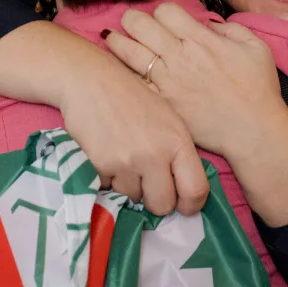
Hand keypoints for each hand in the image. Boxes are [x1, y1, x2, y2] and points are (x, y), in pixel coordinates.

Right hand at [58, 60, 208, 215]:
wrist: (91, 81)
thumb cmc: (133, 99)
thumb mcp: (168, 120)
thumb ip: (178, 154)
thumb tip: (182, 193)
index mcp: (178, 142)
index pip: (195, 191)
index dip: (189, 205)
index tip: (181, 205)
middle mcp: (156, 154)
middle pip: (162, 205)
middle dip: (154, 200)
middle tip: (146, 182)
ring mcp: (127, 162)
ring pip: (132, 198)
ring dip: (128, 186)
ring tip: (122, 158)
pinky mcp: (100, 166)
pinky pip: (108, 188)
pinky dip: (106, 178)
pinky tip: (105, 154)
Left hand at [105, 3, 283, 159]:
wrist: (252, 130)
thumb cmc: (258, 89)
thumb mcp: (255, 47)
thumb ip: (230, 29)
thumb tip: (207, 25)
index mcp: (201, 39)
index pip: (165, 11)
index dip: (162, 11)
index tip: (164, 19)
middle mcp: (179, 56)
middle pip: (139, 24)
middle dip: (132, 19)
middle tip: (131, 24)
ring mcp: (166, 81)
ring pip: (128, 51)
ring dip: (118, 41)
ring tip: (112, 39)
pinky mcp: (161, 103)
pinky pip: (132, 82)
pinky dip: (123, 73)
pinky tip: (120, 71)